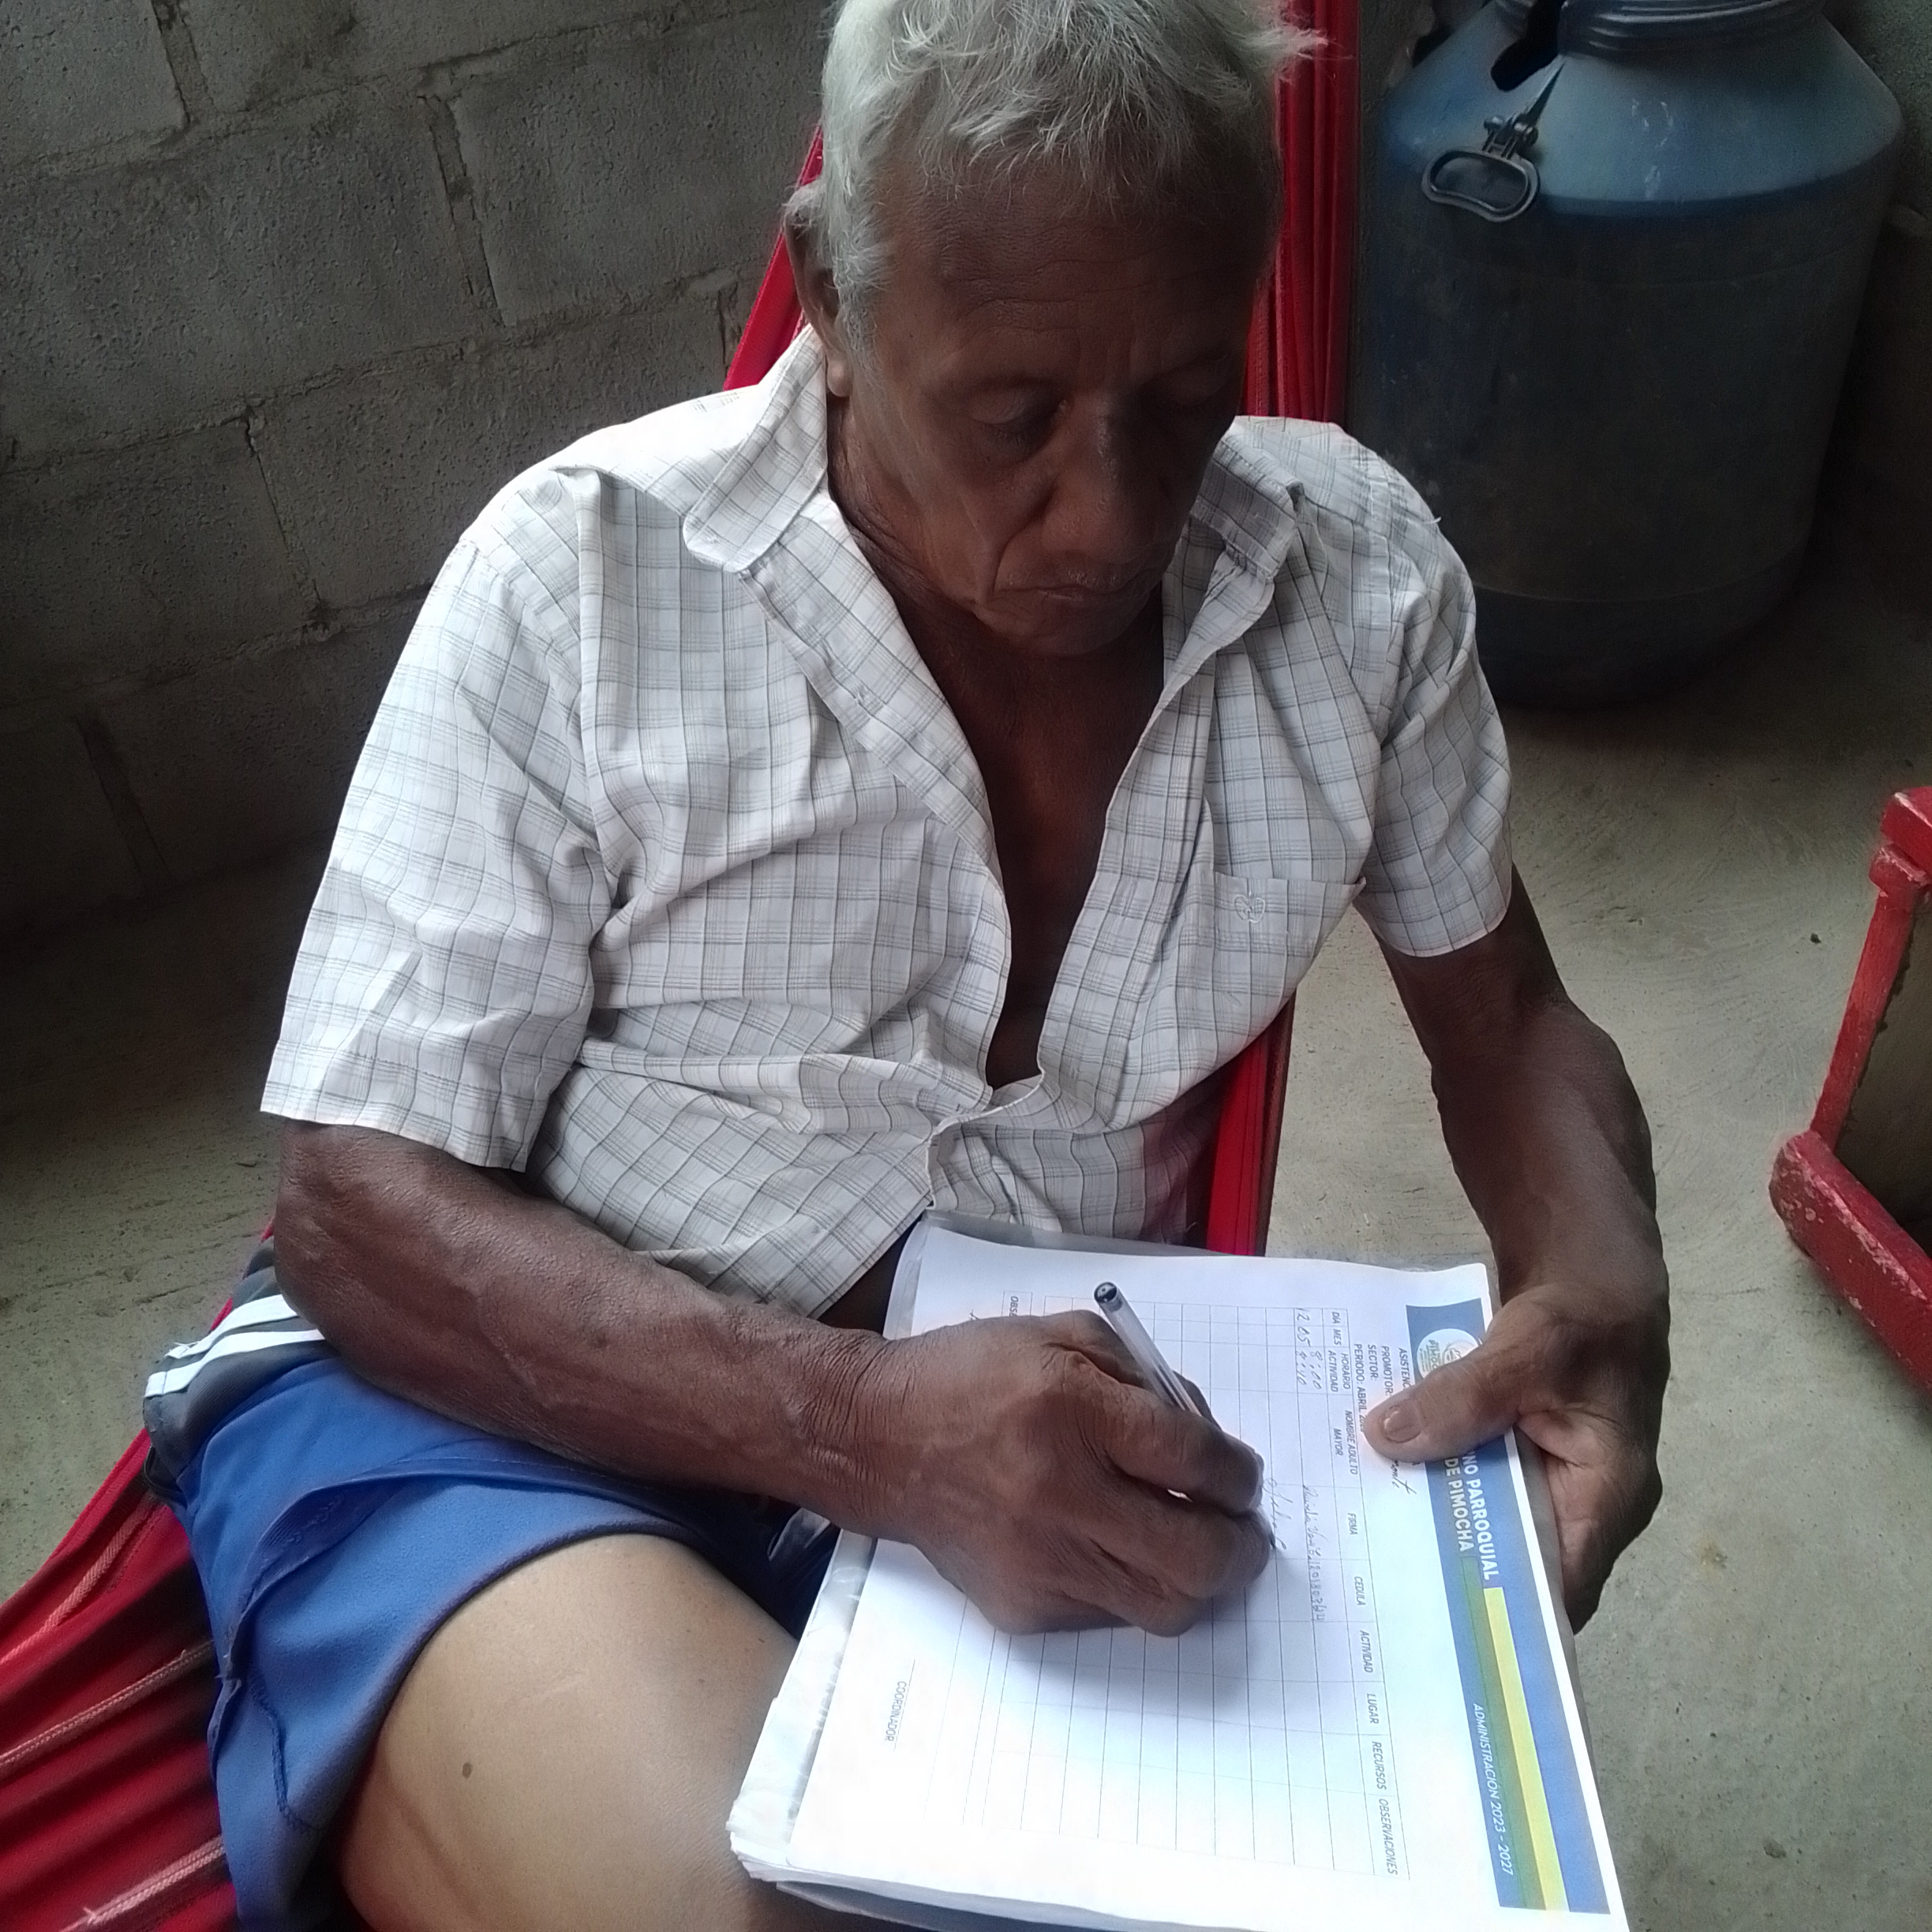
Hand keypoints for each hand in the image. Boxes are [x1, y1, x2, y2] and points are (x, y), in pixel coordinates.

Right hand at [848, 1313, 1271, 1635]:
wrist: (879, 1440)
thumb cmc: (975, 1377)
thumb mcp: (1063, 1338)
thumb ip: (1145, 1378)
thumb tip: (1207, 1442)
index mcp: (1070, 1411)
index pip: (1193, 1461)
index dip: (1239, 1475)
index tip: (1241, 1476)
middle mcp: (1058, 1494)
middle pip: (1195, 1557)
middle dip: (1243, 1547)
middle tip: (1245, 1529)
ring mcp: (1040, 1562)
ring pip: (1165, 1607)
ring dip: (1200, 1580)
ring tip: (1197, 1547)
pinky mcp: (1023, 1607)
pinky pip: (1112, 1615)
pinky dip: (1134, 1585)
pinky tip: (1119, 1548)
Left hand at [1362, 1276, 1667, 1626]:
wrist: (1593, 1280)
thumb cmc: (1584, 1321)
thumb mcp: (1528, 1350)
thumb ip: (1466, 1395)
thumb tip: (1386, 1436)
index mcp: (1607, 1501)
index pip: (1559, 1589)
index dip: (1503, 1614)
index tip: (1431, 1622)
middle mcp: (1582, 1510)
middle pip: (1513, 1563)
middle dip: (1450, 1570)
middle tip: (1372, 1581)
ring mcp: (1547, 1487)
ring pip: (1485, 1524)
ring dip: (1433, 1522)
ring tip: (1359, 1536)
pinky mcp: (1515, 1462)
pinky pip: (1471, 1485)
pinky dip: (1433, 1480)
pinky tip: (1379, 1478)